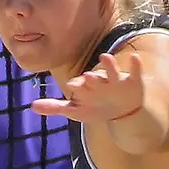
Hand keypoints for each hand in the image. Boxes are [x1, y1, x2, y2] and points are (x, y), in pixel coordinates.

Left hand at [32, 50, 146, 122]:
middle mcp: (100, 81)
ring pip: (112, 71)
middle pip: (95, 78)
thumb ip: (55, 107)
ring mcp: (116, 80)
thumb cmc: (95, 107)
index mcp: (86, 86)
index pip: (80, 85)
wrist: (122, 112)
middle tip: (87, 76)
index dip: (77, 85)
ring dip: (109, 65)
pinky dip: (135, 65)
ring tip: (105, 56)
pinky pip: (134, 72)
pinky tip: (135, 57)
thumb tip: (32, 106)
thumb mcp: (76, 110)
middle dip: (92, 78)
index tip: (73, 85)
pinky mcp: (132, 82)